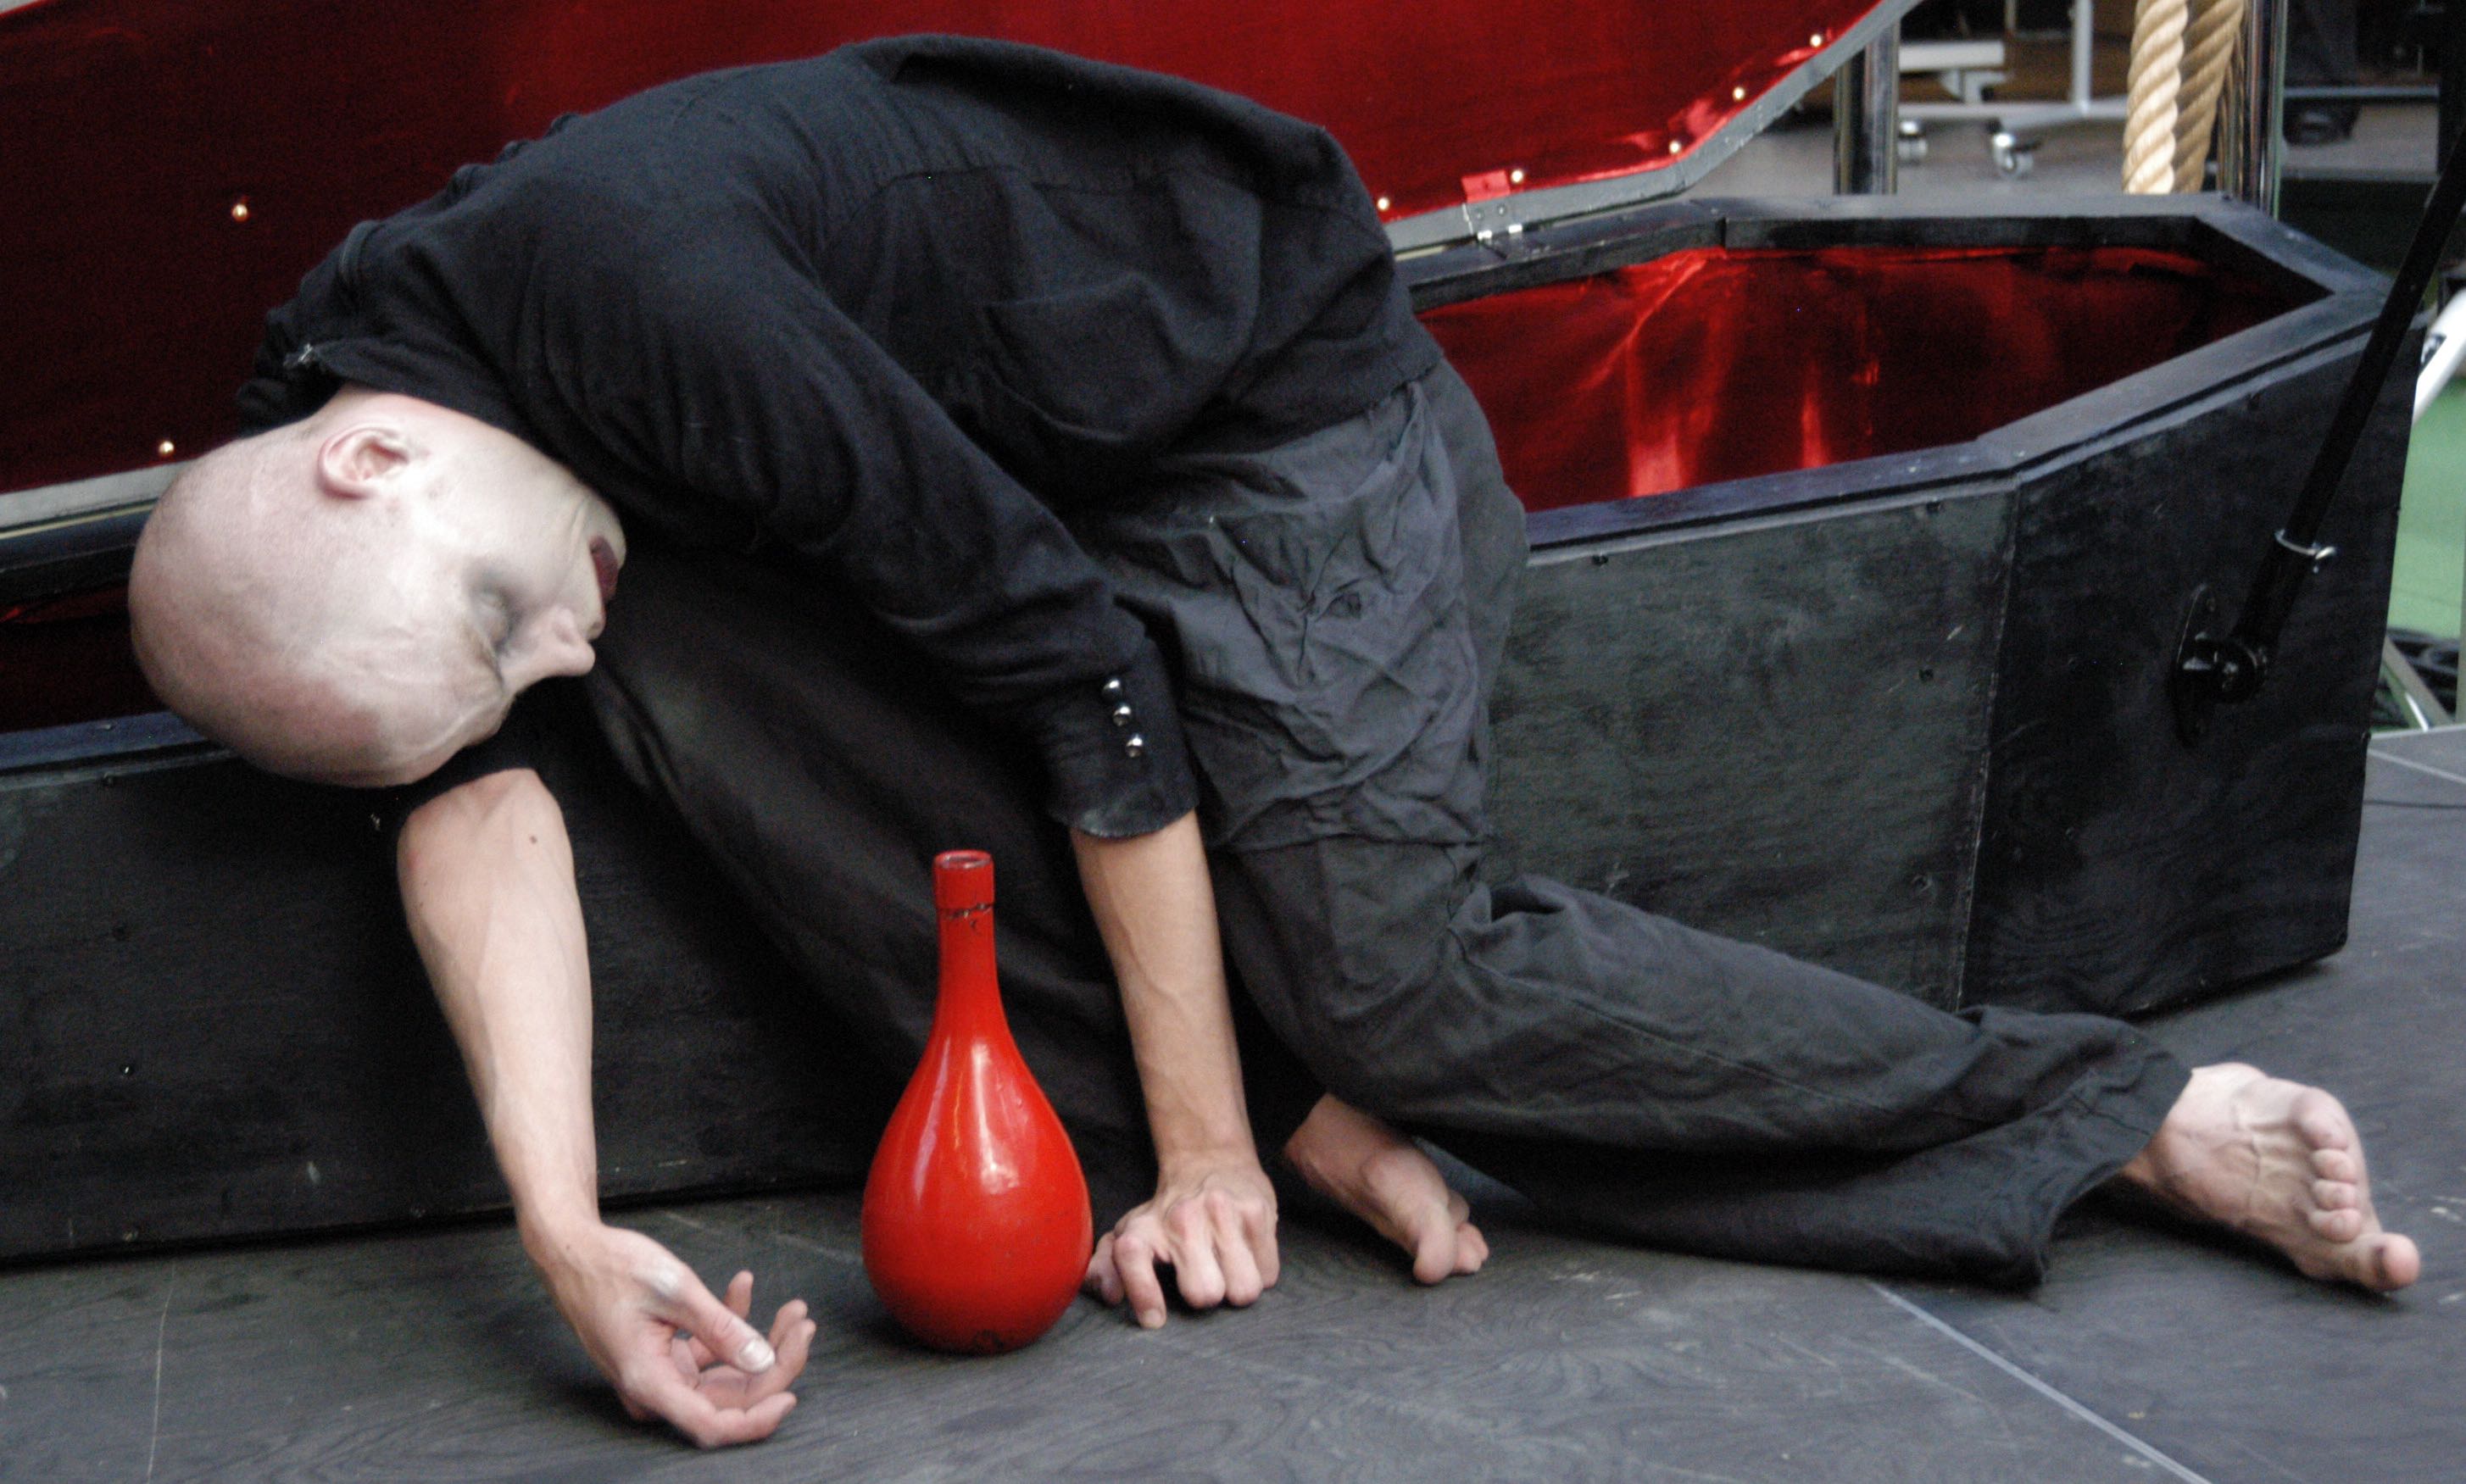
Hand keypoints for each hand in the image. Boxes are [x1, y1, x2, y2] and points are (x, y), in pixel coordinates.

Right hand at [527, 1221, 814, 1446]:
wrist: (573, 1252)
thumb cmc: (612, 1268)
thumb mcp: (676, 1291)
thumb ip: (721, 1328)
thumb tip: (763, 1361)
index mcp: (649, 1382)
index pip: (712, 1425)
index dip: (756, 1420)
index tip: (790, 1397)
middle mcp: (654, 1387)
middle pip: (727, 1397)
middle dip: (773, 1362)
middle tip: (801, 1321)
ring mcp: (659, 1374)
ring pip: (724, 1374)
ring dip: (760, 1342)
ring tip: (790, 1308)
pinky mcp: (663, 1357)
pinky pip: (708, 1354)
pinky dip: (730, 1326)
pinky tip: (743, 1287)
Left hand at [1084, 1155, 1278, 1327]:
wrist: (1210, 1161)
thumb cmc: (1166, 1212)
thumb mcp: (1130, 1233)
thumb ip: (1106, 1266)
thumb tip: (1109, 1295)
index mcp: (1143, 1228)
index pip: (1131, 1259)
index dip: (1143, 1295)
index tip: (1155, 1319)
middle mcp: (1181, 1218)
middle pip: (1204, 1294)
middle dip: (1208, 1297)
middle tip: (1204, 1278)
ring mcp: (1222, 1212)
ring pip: (1244, 1290)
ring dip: (1238, 1288)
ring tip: (1227, 1267)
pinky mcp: (1257, 1211)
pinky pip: (1268, 1274)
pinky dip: (1260, 1272)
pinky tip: (1245, 1253)